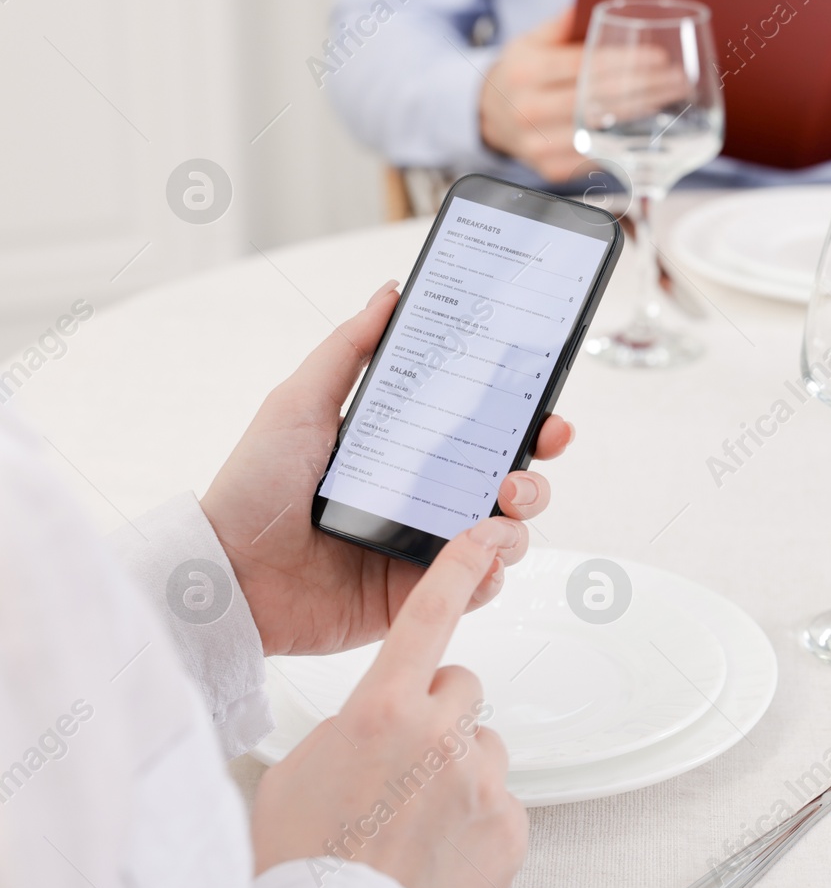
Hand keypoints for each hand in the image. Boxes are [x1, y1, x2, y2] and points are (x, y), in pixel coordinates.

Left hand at [199, 281, 574, 655]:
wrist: (228, 574)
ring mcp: (427, 548)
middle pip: (509, 477)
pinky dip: (491, 570)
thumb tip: (391, 292)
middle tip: (543, 447)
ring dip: (522, 514)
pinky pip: (478, 585)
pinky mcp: (421, 595)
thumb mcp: (299, 403)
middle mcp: (425, 497)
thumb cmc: (254, 487)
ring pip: (506, 531)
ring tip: (505, 501)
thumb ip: (350, 349)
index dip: (522, 414)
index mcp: (406, 451)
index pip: (481, 428)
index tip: (545, 399)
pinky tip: (481, 553)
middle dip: (540, 462)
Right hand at [252, 517, 528, 887]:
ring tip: (412, 818)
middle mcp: (438, 736)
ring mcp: (481, 779)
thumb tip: (374, 715)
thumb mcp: (301, 770)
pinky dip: (473, 817)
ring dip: (455, 769)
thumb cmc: (304, 864)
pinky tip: (437, 847)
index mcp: (380, 711)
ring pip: (479, 745)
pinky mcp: (510, 822)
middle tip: (400, 763)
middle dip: (436, 712)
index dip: (455, 569)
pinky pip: (499, 798)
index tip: (481, 537)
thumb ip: (349, 722)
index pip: (428, 617)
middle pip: (459, 687)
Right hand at [480, 6, 690, 182]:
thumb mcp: (530, 41)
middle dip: (646, 88)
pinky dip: (628, 143)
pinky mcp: (552, 170)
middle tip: (678, 79)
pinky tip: (653, 129)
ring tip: (673, 100)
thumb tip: (595, 1)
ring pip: (603, 131)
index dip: (626, 63)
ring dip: (644, 116)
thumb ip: (562, 24)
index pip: (586, 66)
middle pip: (600, 99)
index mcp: (526, 72)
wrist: (489, 118)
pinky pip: (599, 157)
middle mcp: (530, 110)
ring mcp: (540, 145)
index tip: (660, 58)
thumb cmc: (520, 75)